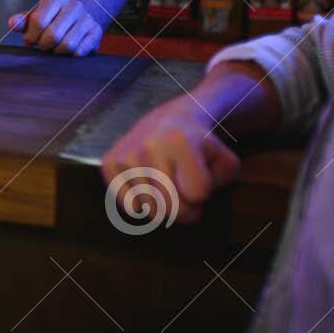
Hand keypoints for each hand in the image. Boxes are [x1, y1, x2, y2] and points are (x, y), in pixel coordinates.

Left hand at [9, 0, 103, 55]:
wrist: (79, 18)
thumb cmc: (51, 18)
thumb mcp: (35, 16)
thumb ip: (22, 21)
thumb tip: (13, 23)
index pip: (39, 21)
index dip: (31, 36)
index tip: (30, 40)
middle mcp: (75, 5)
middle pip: (53, 35)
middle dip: (43, 46)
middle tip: (42, 46)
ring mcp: (88, 19)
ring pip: (67, 46)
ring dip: (56, 52)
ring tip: (54, 47)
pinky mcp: (97, 32)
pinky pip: (79, 52)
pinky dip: (69, 56)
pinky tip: (67, 50)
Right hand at [102, 96, 241, 224]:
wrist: (170, 120)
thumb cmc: (201, 146)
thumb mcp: (224, 160)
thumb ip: (217, 184)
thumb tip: (188, 204)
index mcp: (181, 141)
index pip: (196, 193)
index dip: (203, 196)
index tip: (200, 184)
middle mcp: (149, 146)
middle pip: (170, 206)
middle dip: (185, 212)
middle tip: (187, 199)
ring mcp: (126, 154)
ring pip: (149, 209)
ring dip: (163, 208)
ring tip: (167, 188)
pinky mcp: (110, 161)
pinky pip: (127, 205)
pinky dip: (141, 204)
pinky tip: (148, 189)